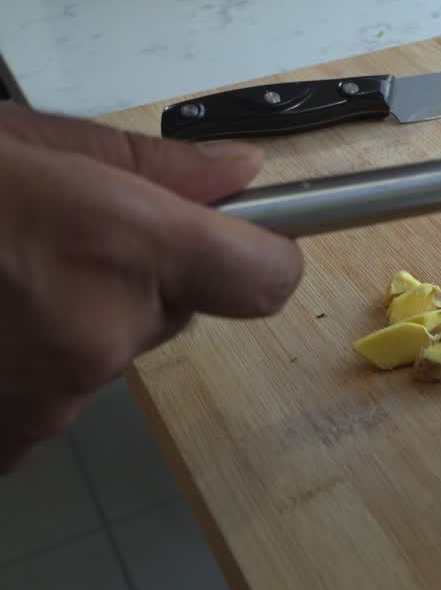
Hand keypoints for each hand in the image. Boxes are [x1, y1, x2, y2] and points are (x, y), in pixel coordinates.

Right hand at [0, 106, 303, 472]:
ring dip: (71, 321)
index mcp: (121, 245)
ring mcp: (49, 398)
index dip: (260, 255)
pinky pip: (49, 398)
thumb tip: (239, 175)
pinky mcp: (3, 444)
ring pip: (108, 352)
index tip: (243, 238)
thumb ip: (147, 167)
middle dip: (136, 279)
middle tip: (50, 243)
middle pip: (177, 311)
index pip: (266, 278)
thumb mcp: (24, 145)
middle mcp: (99, 333)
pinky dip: (21, 366)